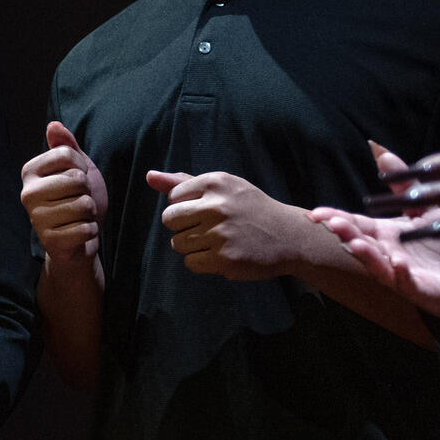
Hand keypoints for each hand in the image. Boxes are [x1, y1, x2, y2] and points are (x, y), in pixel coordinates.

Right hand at [21, 121, 106, 271]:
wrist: (77, 240)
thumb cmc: (76, 199)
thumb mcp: (76, 168)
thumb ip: (66, 146)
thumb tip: (53, 124)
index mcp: (30, 171)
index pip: (68, 154)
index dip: (83, 167)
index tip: (78, 179)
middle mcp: (27, 193)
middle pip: (76, 179)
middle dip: (88, 191)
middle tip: (78, 200)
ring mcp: (36, 218)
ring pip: (84, 204)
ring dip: (90, 212)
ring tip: (79, 217)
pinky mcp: (49, 240)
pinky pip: (85, 228)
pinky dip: (90, 231)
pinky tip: (79, 233)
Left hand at [150, 168, 322, 280]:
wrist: (290, 236)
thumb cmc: (250, 209)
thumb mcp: (223, 188)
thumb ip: (183, 182)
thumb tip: (149, 176)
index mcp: (215, 182)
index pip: (172, 198)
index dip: (186, 207)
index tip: (208, 210)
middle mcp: (216, 206)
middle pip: (169, 220)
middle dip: (183, 226)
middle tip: (209, 228)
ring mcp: (220, 234)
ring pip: (177, 243)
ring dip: (192, 246)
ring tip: (218, 241)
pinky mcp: (225, 259)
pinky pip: (190, 263)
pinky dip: (202, 262)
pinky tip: (221, 255)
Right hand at [308, 141, 439, 316]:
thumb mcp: (424, 208)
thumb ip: (403, 184)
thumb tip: (380, 151)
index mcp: (383, 234)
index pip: (354, 224)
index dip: (334, 218)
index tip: (314, 213)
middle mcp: (385, 253)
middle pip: (360, 242)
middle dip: (346, 233)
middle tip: (332, 223)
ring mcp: (399, 273)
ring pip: (377, 265)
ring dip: (366, 255)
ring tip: (357, 244)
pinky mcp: (419, 289)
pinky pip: (408, 283)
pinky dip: (401, 274)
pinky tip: (399, 263)